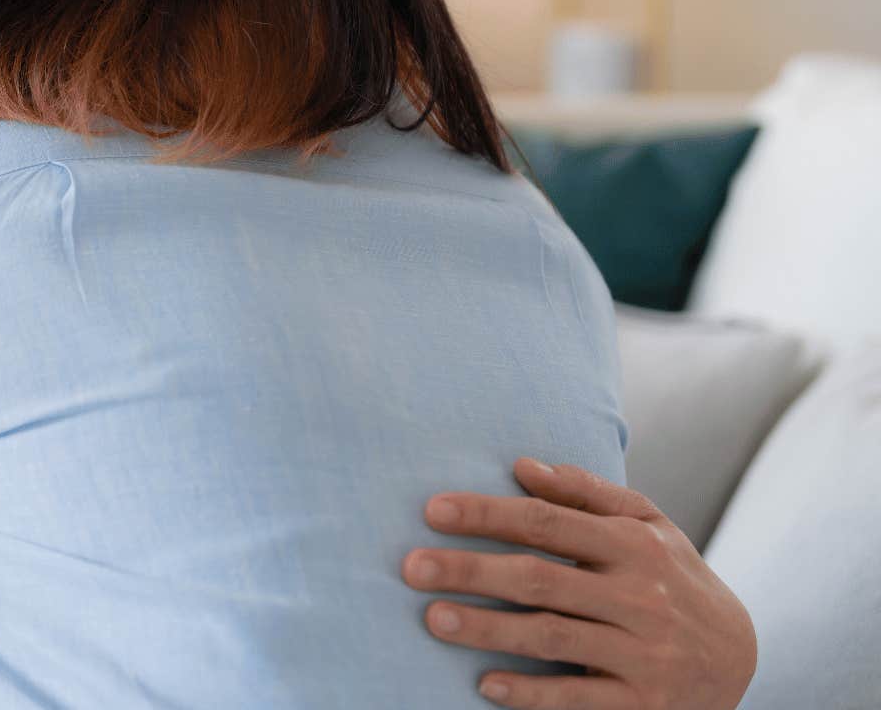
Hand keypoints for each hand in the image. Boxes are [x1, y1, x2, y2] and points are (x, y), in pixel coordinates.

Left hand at [403, 458, 754, 709]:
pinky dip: (531, 693)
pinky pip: (578, 698)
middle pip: (541, 579)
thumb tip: (523, 465)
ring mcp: (643, 653)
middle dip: (471, 570)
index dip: (488, 514)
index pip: (548, 522)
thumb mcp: (648, 526)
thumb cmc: (673, 579)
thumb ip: (588, 494)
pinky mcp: (641, 704)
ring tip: (434, 618)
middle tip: (412, 567)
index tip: (432, 510)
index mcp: (634, 546)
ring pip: (552, 637)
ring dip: (488, 628)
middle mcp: (640, 597)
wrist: (739, 658)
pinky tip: (484, 683)